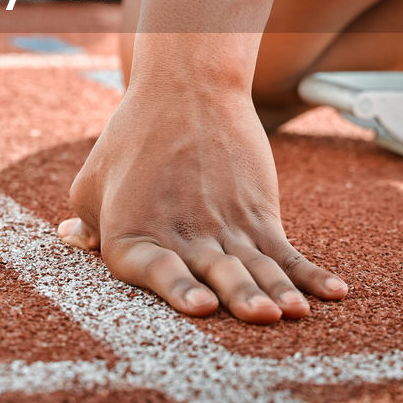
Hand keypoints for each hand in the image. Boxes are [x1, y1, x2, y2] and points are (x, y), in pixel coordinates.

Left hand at [58, 86, 347, 322]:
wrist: (188, 87)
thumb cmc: (132, 135)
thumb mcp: (92, 179)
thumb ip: (86, 220)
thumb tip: (70, 241)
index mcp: (134, 232)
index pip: (154, 267)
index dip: (178, 288)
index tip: (202, 306)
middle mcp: (183, 232)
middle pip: (216, 271)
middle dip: (240, 296)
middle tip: (260, 315)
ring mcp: (226, 224)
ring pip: (256, 266)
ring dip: (277, 291)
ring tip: (293, 313)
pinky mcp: (258, 213)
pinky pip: (286, 251)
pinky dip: (311, 275)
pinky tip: (333, 293)